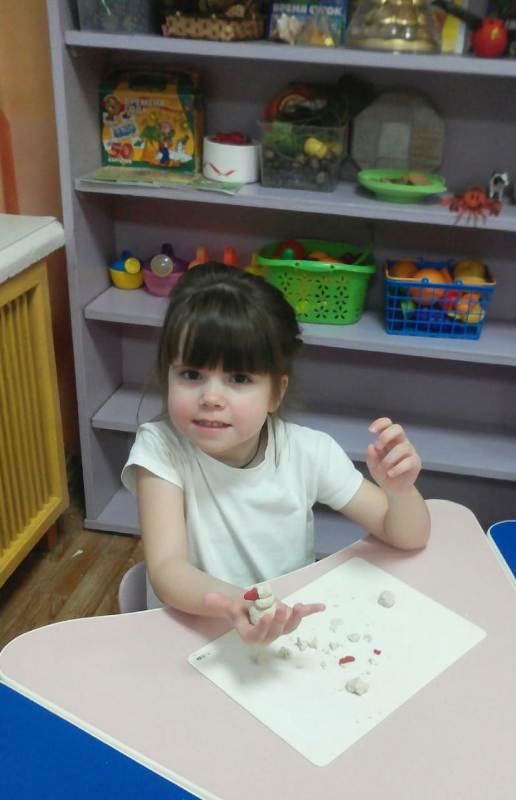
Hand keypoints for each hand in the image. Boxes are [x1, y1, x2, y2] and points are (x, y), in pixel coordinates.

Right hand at [203, 593, 325, 644]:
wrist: (249, 607)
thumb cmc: (239, 609)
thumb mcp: (228, 604)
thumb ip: (219, 602)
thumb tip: (206, 597)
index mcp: (251, 634)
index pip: (257, 635)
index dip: (263, 628)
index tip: (266, 616)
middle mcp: (268, 634)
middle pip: (276, 632)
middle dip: (280, 621)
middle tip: (282, 608)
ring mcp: (280, 627)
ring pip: (289, 626)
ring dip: (296, 617)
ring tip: (300, 606)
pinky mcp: (289, 618)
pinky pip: (300, 617)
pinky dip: (311, 610)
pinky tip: (321, 606)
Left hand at [366, 417, 421, 495]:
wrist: (394, 490)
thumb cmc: (383, 473)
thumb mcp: (373, 466)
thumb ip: (371, 456)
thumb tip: (372, 446)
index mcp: (390, 440)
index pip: (388, 424)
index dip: (380, 423)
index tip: (370, 431)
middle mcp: (401, 442)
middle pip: (398, 428)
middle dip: (386, 436)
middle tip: (379, 447)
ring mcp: (410, 452)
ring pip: (402, 447)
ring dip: (389, 458)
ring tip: (384, 468)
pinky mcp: (416, 463)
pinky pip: (409, 461)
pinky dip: (397, 468)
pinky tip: (390, 474)